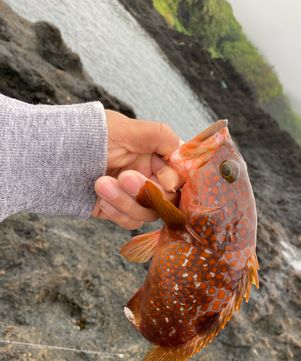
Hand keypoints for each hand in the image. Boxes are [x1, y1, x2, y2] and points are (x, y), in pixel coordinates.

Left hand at [91, 110, 182, 228]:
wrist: (47, 159)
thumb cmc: (84, 137)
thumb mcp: (123, 129)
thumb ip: (159, 136)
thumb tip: (184, 149)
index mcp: (152, 153)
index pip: (179, 172)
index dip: (174, 179)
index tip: (164, 178)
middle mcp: (146, 174)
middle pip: (168, 197)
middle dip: (147, 190)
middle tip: (124, 178)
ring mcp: (132, 195)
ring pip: (149, 212)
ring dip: (126, 201)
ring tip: (100, 184)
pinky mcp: (118, 210)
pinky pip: (131, 222)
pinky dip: (117, 212)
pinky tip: (100, 200)